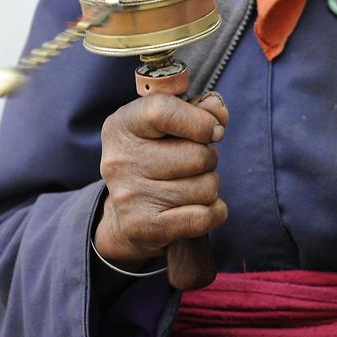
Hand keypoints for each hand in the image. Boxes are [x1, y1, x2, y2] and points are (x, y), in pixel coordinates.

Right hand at [95, 92, 228, 268]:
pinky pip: (205, 216)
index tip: (213, 130)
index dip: (200, 121)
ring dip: (210, 186)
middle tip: (194, 164)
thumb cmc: (158, 158)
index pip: (163, 111)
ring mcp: (130, 196)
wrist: (129, 215)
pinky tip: (198, 207)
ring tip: (190, 185)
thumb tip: (217, 110)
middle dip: (209, 158)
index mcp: (122, 126)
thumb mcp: (169, 126)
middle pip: (197, 155)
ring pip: (206, 187)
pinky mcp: (144, 227)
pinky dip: (215, 211)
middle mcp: (120, 160)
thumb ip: (198, 109)